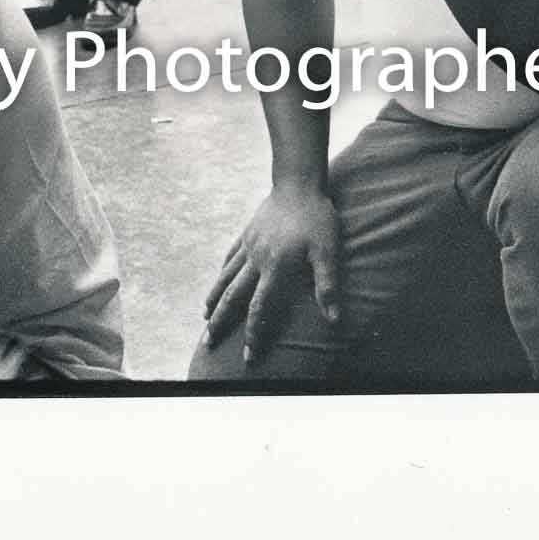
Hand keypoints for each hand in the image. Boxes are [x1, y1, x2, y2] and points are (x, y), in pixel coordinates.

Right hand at [201, 184, 339, 362]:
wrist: (298, 184)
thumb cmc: (317, 219)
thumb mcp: (328, 252)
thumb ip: (327, 285)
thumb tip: (334, 319)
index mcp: (275, 268)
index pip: (259, 308)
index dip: (253, 334)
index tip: (248, 355)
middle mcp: (256, 260)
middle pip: (233, 297)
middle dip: (220, 323)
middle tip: (207, 344)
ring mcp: (249, 246)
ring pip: (226, 278)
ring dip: (214, 300)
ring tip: (204, 317)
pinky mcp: (247, 234)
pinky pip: (230, 257)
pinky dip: (222, 273)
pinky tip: (218, 281)